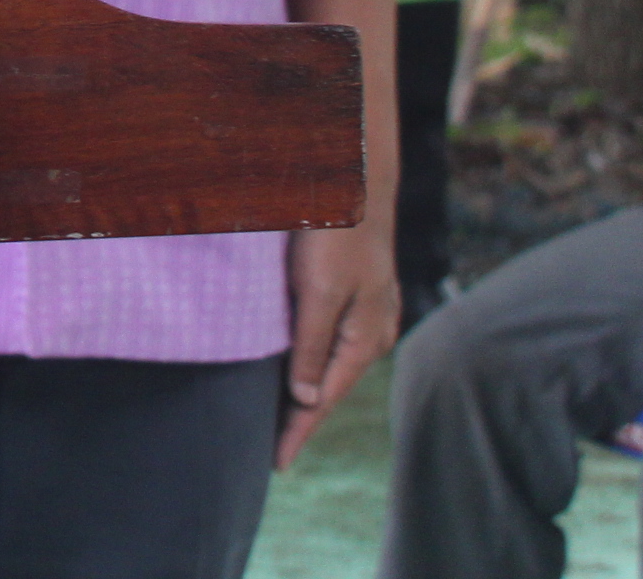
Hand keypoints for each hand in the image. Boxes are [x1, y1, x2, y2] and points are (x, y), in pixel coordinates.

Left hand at [277, 221, 399, 467]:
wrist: (355, 181)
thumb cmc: (334, 234)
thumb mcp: (318, 291)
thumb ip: (313, 344)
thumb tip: (307, 398)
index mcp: (365, 338)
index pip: (324, 399)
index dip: (298, 430)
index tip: (276, 462)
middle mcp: (370, 332)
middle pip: (329, 386)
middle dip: (302, 417)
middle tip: (272, 449)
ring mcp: (366, 313)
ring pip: (330, 363)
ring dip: (305, 389)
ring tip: (280, 417)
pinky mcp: (355, 294)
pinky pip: (330, 341)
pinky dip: (311, 361)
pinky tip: (295, 366)